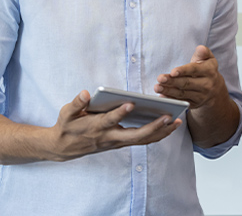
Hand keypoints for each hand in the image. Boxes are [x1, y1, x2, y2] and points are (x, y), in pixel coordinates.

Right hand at [49, 90, 180, 160]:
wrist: (64, 148)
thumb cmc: (67, 126)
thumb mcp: (66, 113)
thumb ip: (76, 104)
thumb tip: (85, 93)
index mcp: (96, 127)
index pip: (109, 120)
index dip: (119, 113)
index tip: (130, 103)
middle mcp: (109, 137)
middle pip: (134, 135)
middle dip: (153, 127)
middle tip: (168, 117)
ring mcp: (117, 142)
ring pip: (142, 140)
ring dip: (161, 133)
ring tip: (177, 121)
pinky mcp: (121, 143)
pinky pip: (142, 141)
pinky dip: (157, 135)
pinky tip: (169, 126)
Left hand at [155, 45, 225, 109]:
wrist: (215, 89)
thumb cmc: (207, 69)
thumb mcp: (209, 59)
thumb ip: (203, 52)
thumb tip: (200, 48)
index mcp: (209, 71)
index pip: (194, 70)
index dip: (183, 71)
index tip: (172, 72)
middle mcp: (206, 85)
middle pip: (186, 83)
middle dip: (172, 81)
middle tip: (160, 79)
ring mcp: (200, 96)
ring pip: (182, 93)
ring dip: (168, 91)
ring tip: (157, 87)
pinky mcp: (194, 104)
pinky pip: (181, 102)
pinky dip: (171, 100)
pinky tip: (162, 96)